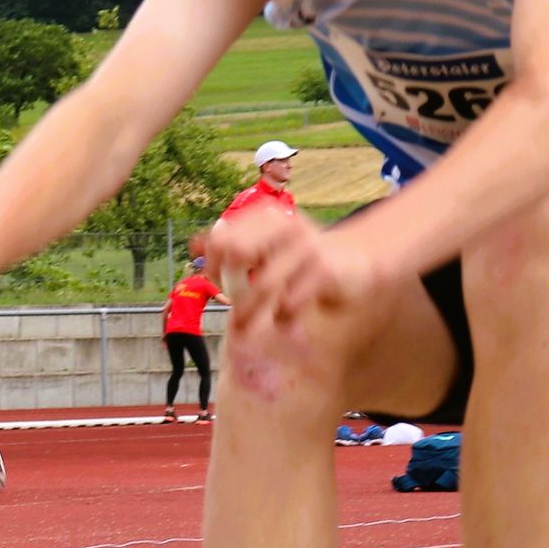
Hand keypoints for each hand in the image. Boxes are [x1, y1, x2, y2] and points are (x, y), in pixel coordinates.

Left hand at [205, 211, 379, 342]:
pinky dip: (282, 318)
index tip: (218, 283)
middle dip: (230, 286)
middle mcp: (285, 226)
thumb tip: (193, 245)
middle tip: (231, 305)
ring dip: (249, 313)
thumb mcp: (267, 245)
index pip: (222, 237)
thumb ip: (233, 244)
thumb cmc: (300, 257)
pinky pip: (290, 302)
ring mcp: (306, 247)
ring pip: (262, 285)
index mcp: (267, 216)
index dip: (214, 264)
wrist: (355, 261)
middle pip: (238, 254)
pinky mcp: (324, 272)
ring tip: (243, 331)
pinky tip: (283, 324)